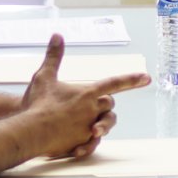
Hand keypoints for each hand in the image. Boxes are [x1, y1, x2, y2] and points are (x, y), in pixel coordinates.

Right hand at [19, 35, 150, 158]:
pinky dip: (89, 141)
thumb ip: (53, 56)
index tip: (147, 77)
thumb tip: (57, 35)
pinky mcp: (82, 142)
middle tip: (90, 104)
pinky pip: (93, 142)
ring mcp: (88, 127)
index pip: (114, 83)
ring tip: (87, 123)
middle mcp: (92, 109)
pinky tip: (79, 142)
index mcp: (87, 93)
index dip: (131, 79)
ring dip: (100, 123)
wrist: (30, 131)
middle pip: (109, 104)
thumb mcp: (44, 76)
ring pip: (105, 124)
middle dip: (104, 104)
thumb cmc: (37, 103)